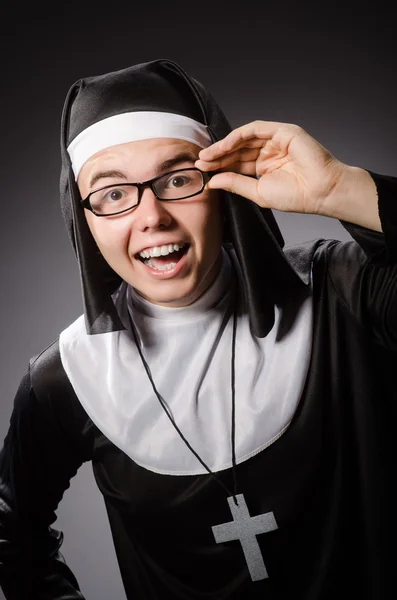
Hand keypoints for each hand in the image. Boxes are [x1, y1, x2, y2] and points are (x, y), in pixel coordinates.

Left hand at [195, 120, 346, 215]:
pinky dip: (238, 136)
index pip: (237, 163)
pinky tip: (223, 146)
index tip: (203, 172)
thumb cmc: (296, 195)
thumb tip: (213, 182)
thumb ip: (236, 184)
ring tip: (207, 156)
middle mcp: (269, 152)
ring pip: (244, 139)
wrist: (320, 192)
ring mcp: (276, 140)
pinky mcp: (283, 131)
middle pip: (237, 150)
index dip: (219, 166)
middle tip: (200, 162)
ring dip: (223, 146)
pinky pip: (255, 129)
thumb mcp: (258, 192)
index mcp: (265, 167)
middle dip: (218, 156)